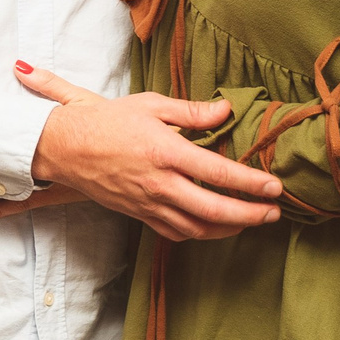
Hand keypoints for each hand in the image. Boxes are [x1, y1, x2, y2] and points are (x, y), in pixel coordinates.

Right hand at [2, 62, 281, 240]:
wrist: (64, 146)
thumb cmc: (106, 121)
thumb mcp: (150, 106)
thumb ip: (191, 112)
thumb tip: (225, 111)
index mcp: (166, 151)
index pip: (218, 172)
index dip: (251, 183)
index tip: (275, 187)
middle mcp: (160, 182)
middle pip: (214, 209)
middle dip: (249, 215)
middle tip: (273, 213)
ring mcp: (148, 202)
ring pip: (197, 227)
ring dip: (229, 229)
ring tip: (251, 222)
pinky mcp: (139, 213)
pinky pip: (175, 232)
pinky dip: (200, 233)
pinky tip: (214, 226)